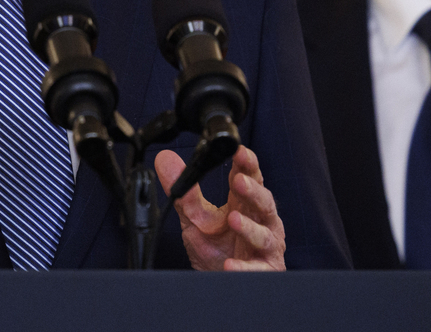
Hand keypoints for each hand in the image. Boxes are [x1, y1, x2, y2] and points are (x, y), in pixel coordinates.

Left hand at [154, 145, 285, 270]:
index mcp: (244, 204)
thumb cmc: (216, 247)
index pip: (250, 178)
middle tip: (239, 181)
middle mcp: (260, 222)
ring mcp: (265, 246)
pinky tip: (231, 264)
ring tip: (233, 220)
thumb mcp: (195, 217)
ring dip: (249, 227)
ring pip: (264, 234)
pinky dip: (245, 267)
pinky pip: (256, 268)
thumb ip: (184, 191)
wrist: (221, 280)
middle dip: (253, 191)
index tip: (239, 150)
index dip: (247, 164)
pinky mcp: (265, 270)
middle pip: (264, 202)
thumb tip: (165, 159)